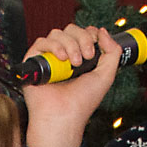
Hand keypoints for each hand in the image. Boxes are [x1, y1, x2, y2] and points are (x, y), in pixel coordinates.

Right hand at [21, 24, 120, 146]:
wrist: (64, 116)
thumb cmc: (82, 102)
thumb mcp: (106, 75)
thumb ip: (112, 51)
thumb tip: (102, 31)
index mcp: (79, 57)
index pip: (83, 33)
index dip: (90, 34)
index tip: (94, 49)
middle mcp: (63, 56)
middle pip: (71, 29)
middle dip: (82, 39)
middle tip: (86, 58)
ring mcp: (48, 58)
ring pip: (57, 33)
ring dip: (70, 45)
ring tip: (74, 64)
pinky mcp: (34, 61)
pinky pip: (42, 41)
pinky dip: (54, 47)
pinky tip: (61, 60)